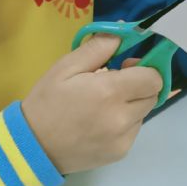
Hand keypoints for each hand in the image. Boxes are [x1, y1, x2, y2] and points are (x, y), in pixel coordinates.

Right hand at [21, 33, 162, 174]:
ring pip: (143, 112)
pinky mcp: (120, 153)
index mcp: (110, 92)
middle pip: (153, 95)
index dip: (144, 67)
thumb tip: (123, 32)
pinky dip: (124, 122)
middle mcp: (122, 118)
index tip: (125, 65)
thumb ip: (98, 47)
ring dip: (132, 104)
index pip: (153, 77)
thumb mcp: (65, 67)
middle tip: (114, 83)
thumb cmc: (47, 102)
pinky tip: (100, 123)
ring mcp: (123, 138)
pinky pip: (133, 130)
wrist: (33, 147)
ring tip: (103, 105)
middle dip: (139, 85)